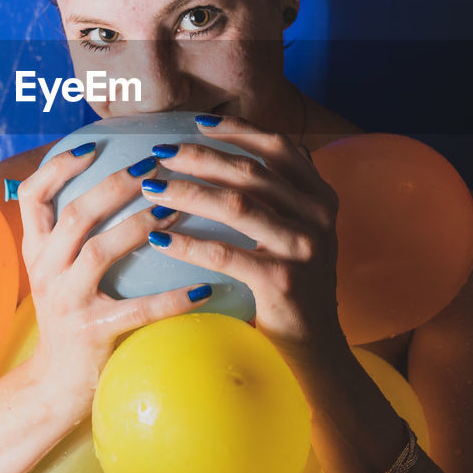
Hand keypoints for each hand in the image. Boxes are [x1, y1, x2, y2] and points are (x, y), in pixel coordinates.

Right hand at [15, 146, 212, 418]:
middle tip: (152, 166)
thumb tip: (111, 179)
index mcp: (37, 250)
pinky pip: (136, 310)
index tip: (91, 145)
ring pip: (99, 252)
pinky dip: (172, 299)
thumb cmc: (70, 315)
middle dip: (115, 185)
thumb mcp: (57, 271)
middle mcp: (46, 271)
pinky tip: (205, 288)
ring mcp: (67, 302)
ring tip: (174, 209)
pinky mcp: (93, 332)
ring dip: (138, 226)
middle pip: (76, 216)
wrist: (55, 384)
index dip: (58, 167)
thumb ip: (71, 233)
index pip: (32, 196)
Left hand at [139, 115, 344, 360]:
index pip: (279, 147)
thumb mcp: (294, 230)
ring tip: (152, 188)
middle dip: (200, 157)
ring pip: (237, 206)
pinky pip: (226, 254)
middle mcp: (318, 215)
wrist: (314, 348)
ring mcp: (304, 248)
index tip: (197, 123)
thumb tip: (225, 151)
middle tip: (160, 153)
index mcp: (320, 196)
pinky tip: (159, 238)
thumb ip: (274, 194)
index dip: (238, 130)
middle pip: (251, 172)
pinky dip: (188, 244)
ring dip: (188, 193)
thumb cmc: (290, 283)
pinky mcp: (283, 281)